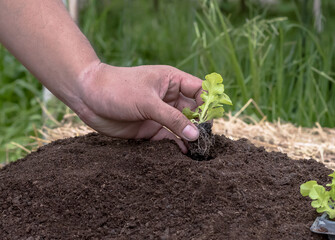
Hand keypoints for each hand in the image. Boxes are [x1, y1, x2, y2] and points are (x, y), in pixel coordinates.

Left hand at [76, 63, 202, 152]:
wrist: (87, 96)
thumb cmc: (118, 89)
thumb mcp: (148, 103)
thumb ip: (173, 119)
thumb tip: (195, 135)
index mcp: (171, 81)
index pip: (199, 90)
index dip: (208, 102)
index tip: (211, 118)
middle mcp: (168, 97)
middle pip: (193, 111)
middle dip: (200, 123)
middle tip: (206, 139)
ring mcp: (159, 114)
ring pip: (182, 126)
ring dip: (189, 136)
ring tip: (198, 150)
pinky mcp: (149, 129)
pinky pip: (168, 138)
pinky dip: (176, 145)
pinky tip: (183, 153)